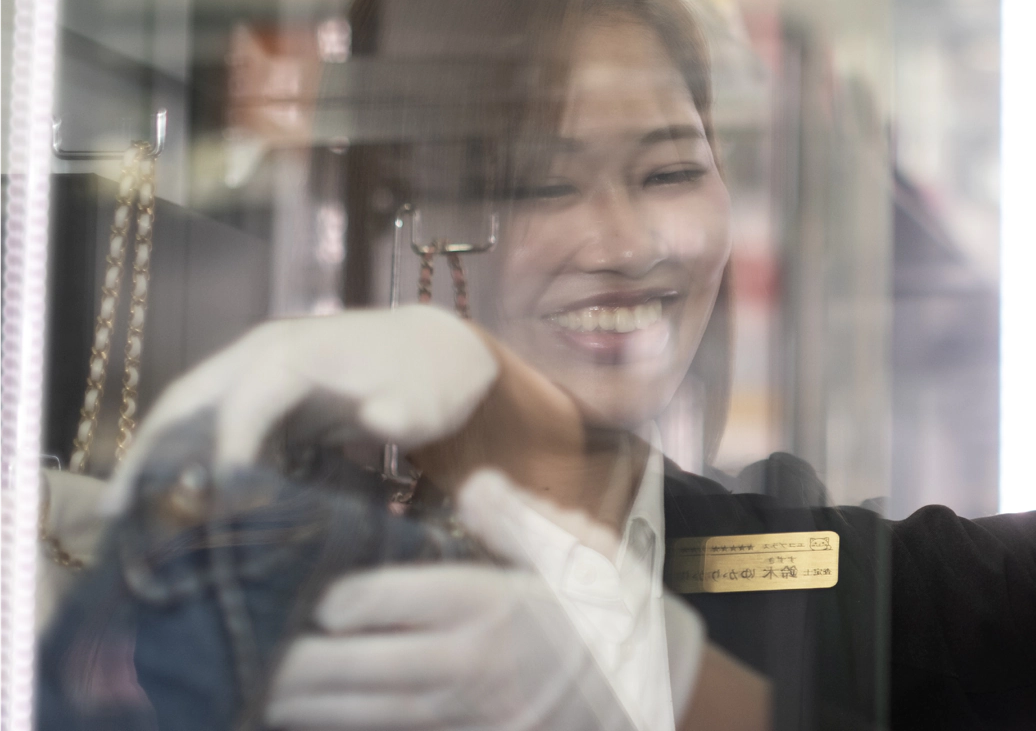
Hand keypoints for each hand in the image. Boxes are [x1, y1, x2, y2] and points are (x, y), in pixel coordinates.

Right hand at [105, 306, 498, 512]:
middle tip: (122, 513)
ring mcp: (252, 374)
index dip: (227, 450)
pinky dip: (183, 460)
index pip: (245, 402)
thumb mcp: (428, 399)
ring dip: (155, 459)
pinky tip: (165, 504)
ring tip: (125, 519)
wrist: (437, 354)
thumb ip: (403, 411)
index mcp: (295, 353)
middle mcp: (260, 356)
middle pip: (188, 400)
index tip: (215, 505)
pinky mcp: (256, 398)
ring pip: (187, 413)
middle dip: (153, 452)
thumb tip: (381, 420)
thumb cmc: (432, 380)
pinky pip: (207, 425)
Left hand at [265, 470, 701, 730]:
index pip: (366, 603)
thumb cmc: (610, 612)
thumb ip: (516, 519)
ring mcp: (457, 714)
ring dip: (290, 702)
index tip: (286, 577)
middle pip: (339, 669)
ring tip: (241, 683)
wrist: (650, 688)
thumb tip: (473, 485)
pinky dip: (336, 724)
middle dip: (277, 659)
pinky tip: (299, 714)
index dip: (317, 594)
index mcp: (483, 606)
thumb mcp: (578, 551)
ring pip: (349, 715)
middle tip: (230, 637)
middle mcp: (460, 666)